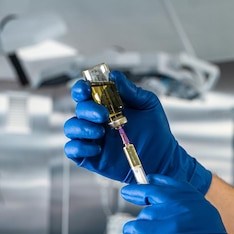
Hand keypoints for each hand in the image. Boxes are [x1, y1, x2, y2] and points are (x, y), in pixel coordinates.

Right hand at [63, 72, 211, 193]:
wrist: (162, 157)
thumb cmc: (156, 131)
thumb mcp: (148, 105)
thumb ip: (131, 90)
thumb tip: (114, 75)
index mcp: (107, 105)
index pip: (86, 93)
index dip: (81, 88)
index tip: (86, 88)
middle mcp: (97, 120)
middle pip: (79, 109)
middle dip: (87, 109)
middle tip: (103, 115)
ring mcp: (93, 138)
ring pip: (71, 128)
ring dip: (81, 127)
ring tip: (101, 131)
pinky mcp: (92, 157)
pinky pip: (73, 150)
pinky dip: (80, 147)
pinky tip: (97, 148)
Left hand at [121, 175, 233, 233]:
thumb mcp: (208, 226)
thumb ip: (189, 212)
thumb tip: (167, 208)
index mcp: (198, 203)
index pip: (173, 184)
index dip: (158, 183)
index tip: (149, 181)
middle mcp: (184, 206)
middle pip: (153, 191)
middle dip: (139, 191)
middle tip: (128, 192)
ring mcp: (169, 218)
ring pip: (144, 215)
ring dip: (143, 225)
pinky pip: (134, 227)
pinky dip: (131, 231)